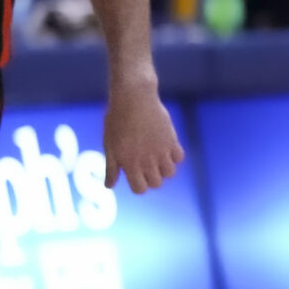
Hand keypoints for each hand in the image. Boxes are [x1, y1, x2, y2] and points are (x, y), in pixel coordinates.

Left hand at [102, 75, 183, 193]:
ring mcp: (161, 151)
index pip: (140, 189)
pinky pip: (179, 157)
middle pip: (156, 183)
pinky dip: (174, 156)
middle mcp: (147, 161)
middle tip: (145, 165)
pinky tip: (165, 147)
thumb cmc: (117, 121)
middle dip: (151, 178)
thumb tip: (109, 186)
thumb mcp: (109, 145)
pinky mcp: (172, 140)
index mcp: (129, 164)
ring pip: (170, 173)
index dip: (138, 185)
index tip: (135, 175)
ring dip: (164, 168)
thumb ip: (111, 167)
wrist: (134, 99)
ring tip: (156, 157)